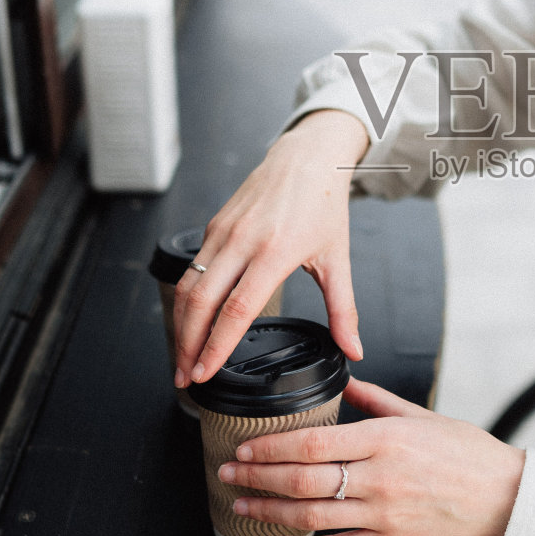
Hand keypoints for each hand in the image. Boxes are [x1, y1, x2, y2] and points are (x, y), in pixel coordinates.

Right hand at [175, 110, 369, 384]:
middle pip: (200, 303)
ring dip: (180, 326)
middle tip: (184, 379)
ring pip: (188, 287)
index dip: (216, 347)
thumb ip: (344, 310)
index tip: (203, 374)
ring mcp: (222, 232)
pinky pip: (191, 268)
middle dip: (187, 346)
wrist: (308, 156)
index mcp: (274, 252)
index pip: (236, 311)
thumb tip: (354, 349)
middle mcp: (242, 241)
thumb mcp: (337, 259)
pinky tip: (190, 322)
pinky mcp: (213, 226)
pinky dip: (185, 300)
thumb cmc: (323, 204)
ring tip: (182, 358)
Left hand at [219, 378, 525, 535]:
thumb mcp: (420, 415)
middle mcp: (380, 477)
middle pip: (302, 479)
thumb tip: (344, 383)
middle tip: (229, 471)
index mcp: (386, 439)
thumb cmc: (465, 452)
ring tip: (241, 503)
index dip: (270, 446)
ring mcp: (383, 513)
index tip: (245, 445)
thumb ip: (375, 400)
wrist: (502, 495)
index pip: (313, 442)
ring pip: (310, 516)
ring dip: (268, 511)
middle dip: (256, 476)